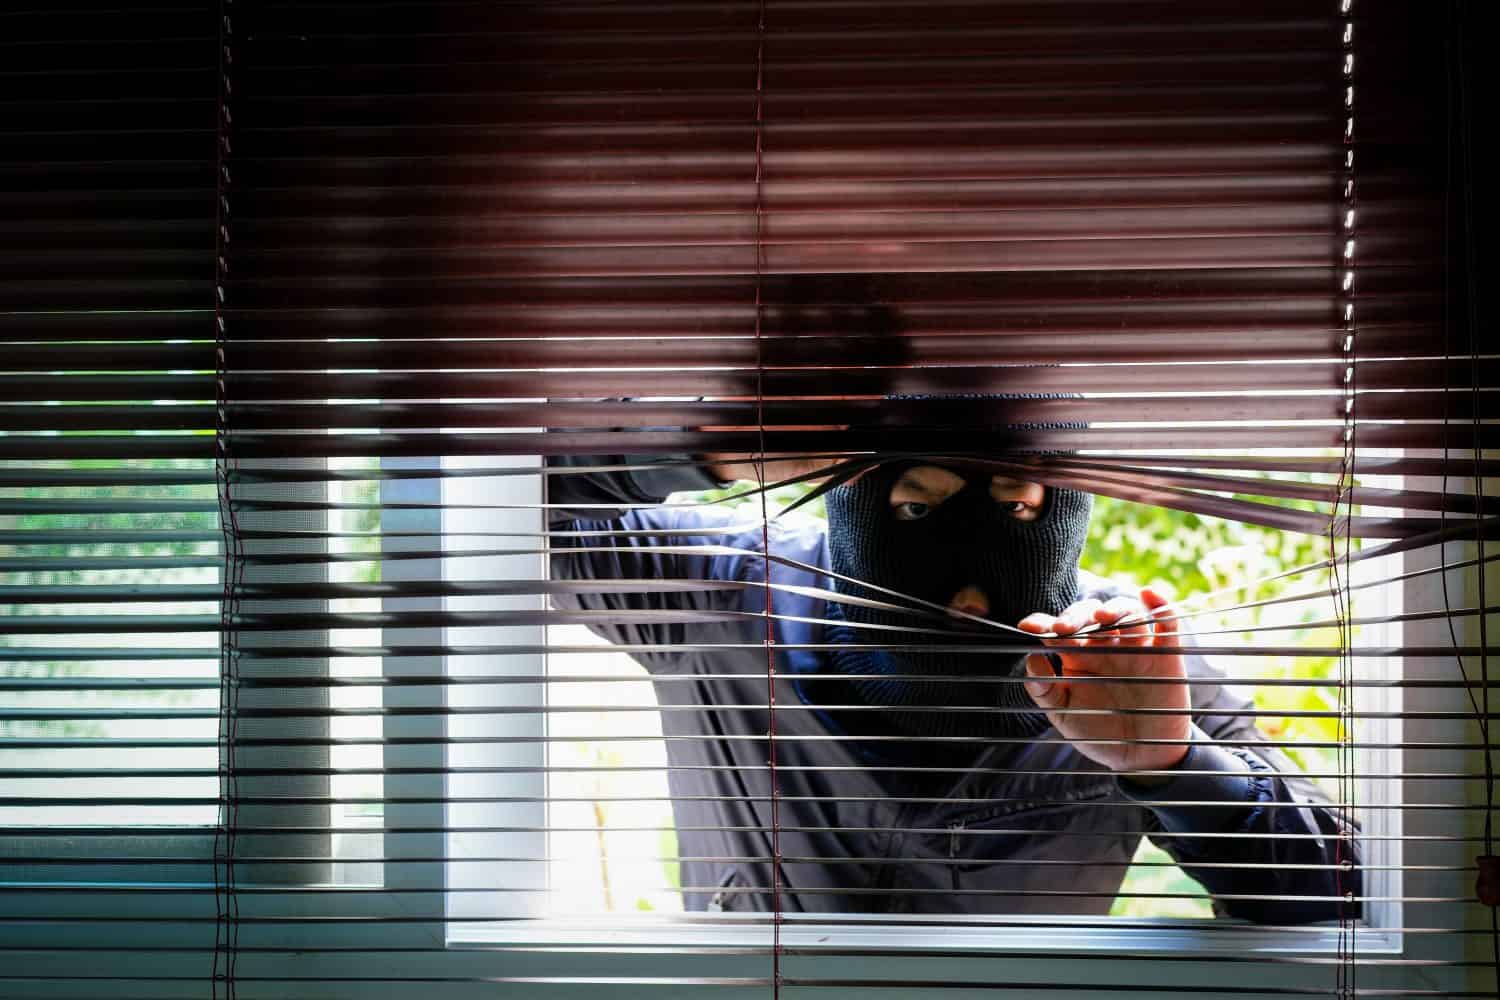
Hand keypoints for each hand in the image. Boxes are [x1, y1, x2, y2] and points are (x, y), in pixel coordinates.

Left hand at [1016, 587, 1189, 778]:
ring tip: (1104, 619)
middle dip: (1076, 615)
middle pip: (1090, 615)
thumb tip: (1031, 659)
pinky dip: (1161, 606)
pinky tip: (1149, 595)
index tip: (1028, 626)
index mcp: (1076, 655)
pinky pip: (1166, 623)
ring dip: (1116, 609)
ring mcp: (1135, 646)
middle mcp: (1105, 645)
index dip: (1042, 622)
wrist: (1142, 755)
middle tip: (1065, 628)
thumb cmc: (1099, 731)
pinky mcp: (1165, 653)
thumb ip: (1044, 690)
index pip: (1057, 629)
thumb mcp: (1064, 714)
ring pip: (1127, 613)